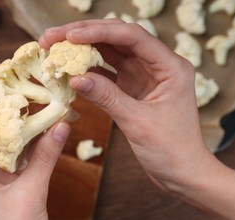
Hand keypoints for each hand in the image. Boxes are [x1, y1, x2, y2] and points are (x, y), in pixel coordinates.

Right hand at [40, 20, 234, 219]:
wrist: (182, 173)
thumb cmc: (171, 150)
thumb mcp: (137, 122)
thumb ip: (107, 97)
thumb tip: (75, 77)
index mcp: (170, 66)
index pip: (132, 36)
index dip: (99, 31)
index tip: (70, 36)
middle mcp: (157, 65)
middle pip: (117, 39)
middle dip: (85, 34)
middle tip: (52, 37)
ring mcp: (143, 76)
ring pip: (109, 53)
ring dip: (83, 50)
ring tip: (55, 49)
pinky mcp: (132, 88)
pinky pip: (107, 73)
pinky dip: (88, 70)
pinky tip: (69, 70)